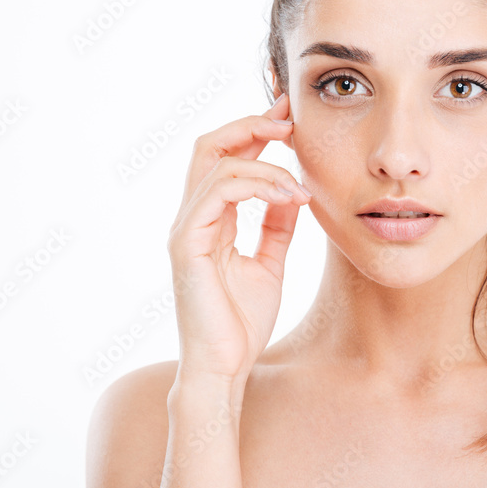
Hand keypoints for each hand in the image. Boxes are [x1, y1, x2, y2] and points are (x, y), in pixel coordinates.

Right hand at [166, 93, 308, 383]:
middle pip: (210, 146)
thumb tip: (293, 192)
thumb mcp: (270, 263)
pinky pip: (218, 193)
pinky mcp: (186, 244)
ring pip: (217, 164)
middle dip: (251, 125)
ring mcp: (185, 229)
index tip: (291, 119)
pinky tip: (289, 197)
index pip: (225, 158)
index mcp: (209, 219)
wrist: (225, 368)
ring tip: (301, 184)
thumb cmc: (241, 323)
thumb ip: (276, 226)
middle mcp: (192, 217)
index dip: (255, 132)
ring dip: (266, 164)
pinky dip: (257, 185)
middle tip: (290, 120)